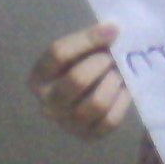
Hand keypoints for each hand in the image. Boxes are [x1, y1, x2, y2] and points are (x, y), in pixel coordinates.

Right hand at [27, 23, 131, 140]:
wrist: (91, 91)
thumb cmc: (84, 62)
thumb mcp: (80, 47)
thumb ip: (91, 37)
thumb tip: (113, 30)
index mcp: (39, 76)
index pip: (58, 53)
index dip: (89, 39)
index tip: (113, 30)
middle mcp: (48, 102)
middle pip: (77, 80)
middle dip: (101, 63)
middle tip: (113, 56)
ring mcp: (68, 123)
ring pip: (96, 103)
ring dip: (113, 82)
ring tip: (119, 71)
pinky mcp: (89, 135)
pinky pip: (110, 120)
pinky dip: (122, 100)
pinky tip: (125, 87)